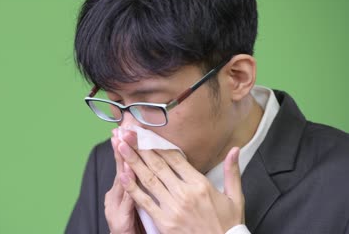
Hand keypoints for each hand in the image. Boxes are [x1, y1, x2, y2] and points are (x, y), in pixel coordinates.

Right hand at [105, 129, 144, 233]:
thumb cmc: (136, 227)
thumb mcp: (141, 202)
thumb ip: (144, 185)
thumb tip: (152, 164)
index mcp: (121, 191)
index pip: (126, 163)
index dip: (126, 145)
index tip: (126, 127)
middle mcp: (115, 196)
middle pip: (120, 167)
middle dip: (121, 147)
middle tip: (122, 128)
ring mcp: (115, 207)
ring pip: (121, 181)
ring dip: (122, 161)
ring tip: (124, 143)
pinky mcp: (119, 220)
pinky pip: (125, 201)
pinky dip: (127, 187)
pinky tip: (127, 173)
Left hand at [118, 131, 243, 233]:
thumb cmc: (228, 225)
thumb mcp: (235, 197)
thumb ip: (232, 171)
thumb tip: (234, 149)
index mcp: (200, 184)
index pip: (175, 158)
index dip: (158, 144)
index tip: (146, 132)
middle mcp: (185, 193)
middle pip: (158, 165)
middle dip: (140, 147)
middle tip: (127, 133)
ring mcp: (173, 208)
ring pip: (149, 179)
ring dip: (133, 162)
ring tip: (120, 147)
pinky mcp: (164, 222)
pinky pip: (145, 202)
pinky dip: (133, 188)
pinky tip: (123, 175)